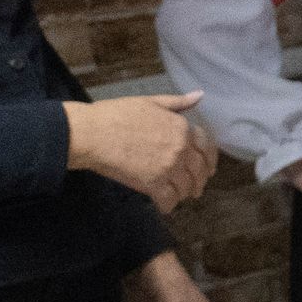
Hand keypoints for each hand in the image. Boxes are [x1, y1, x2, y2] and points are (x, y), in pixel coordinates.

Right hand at [68, 93, 215, 211]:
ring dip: (184, 194)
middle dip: (199, 181)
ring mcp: (168, 166)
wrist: (91, 133)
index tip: (209, 169)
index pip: (206, 147)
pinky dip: (169, 205)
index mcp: (181, 127)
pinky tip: (165, 206)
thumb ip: (177, 103)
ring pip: (186, 186)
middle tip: (196, 189)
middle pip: (199, 170)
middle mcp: (180, 148)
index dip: (210, 160)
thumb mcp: (150, 101)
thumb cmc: (115, 114)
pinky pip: (169, 199)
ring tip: (180, 197)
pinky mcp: (153, 183)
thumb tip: (199, 95)